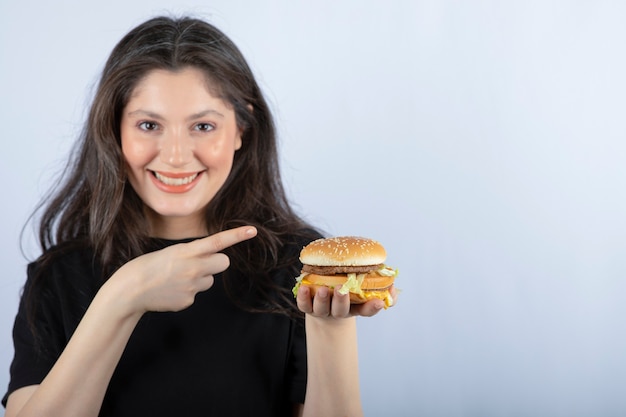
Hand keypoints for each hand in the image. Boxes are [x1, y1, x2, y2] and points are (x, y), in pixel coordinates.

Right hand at [112, 226, 256, 313]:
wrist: (129, 291)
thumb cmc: (147, 267)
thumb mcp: (170, 252)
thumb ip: (192, 255)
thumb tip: (208, 264)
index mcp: (187, 251)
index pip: (217, 242)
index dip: (236, 236)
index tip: (253, 231)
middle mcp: (193, 268)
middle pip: (224, 263)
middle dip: (216, 262)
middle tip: (199, 263)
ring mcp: (192, 287)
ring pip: (209, 280)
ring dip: (199, 278)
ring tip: (176, 278)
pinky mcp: (188, 301)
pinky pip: (196, 294)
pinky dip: (186, 292)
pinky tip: (170, 290)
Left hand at [296, 284, 398, 318]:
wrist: (325, 297)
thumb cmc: (349, 289)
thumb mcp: (365, 286)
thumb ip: (381, 286)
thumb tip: (393, 287)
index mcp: (355, 306)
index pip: (366, 310)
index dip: (372, 307)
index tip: (378, 301)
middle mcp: (338, 310)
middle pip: (340, 310)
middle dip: (341, 301)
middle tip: (342, 290)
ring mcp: (322, 309)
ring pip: (321, 308)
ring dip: (322, 299)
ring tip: (323, 289)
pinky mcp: (308, 306)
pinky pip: (304, 305)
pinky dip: (302, 298)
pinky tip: (303, 287)